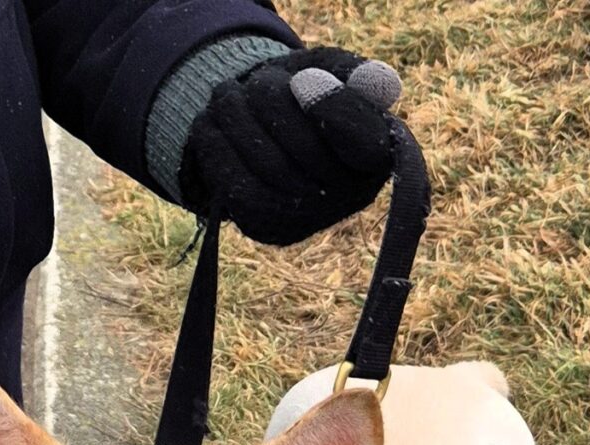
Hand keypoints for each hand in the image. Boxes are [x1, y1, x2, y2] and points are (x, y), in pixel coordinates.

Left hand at [181, 48, 403, 246]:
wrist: (263, 132)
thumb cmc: (304, 94)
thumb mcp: (328, 71)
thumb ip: (349, 72)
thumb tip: (375, 80)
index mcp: (378, 154)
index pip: (365, 141)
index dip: (333, 108)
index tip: (303, 79)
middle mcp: (351, 196)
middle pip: (305, 148)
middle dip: (271, 100)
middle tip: (255, 79)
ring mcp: (309, 219)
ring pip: (266, 166)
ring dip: (236, 119)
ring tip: (226, 95)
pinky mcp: (268, 227)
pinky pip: (236, 189)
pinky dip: (216, 149)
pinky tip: (212, 126)